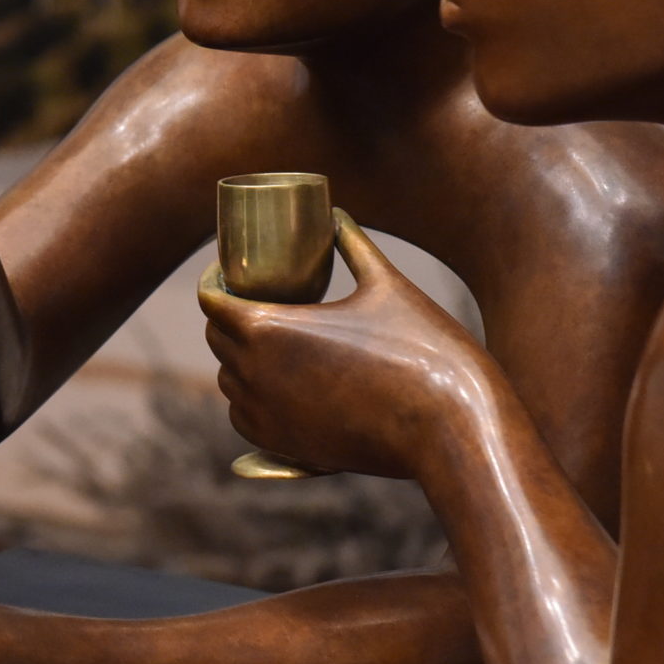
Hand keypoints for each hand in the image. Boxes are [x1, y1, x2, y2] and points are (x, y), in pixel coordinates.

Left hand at [199, 211, 494, 480]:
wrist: (451, 427)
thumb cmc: (423, 349)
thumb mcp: (386, 285)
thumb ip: (355, 247)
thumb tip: (338, 215)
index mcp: (267, 329)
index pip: (211, 301)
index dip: (215, 282)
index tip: (229, 271)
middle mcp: (255, 375)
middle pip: (217, 339)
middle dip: (228, 316)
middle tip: (254, 298)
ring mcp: (268, 417)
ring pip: (230, 382)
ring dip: (239, 359)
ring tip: (268, 338)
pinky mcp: (287, 448)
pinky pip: (246, 420)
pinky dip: (252, 400)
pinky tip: (276, 384)